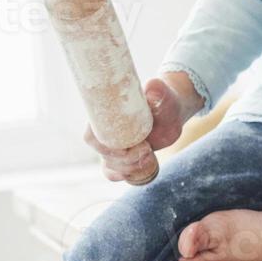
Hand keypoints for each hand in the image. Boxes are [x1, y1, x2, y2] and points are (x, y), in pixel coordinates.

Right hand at [85, 74, 200, 182]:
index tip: (129, 146)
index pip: (91, 136)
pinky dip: (129, 175)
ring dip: (130, 168)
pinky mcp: (122, 158)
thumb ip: (158, 91)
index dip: (105, 147)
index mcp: (105, 117)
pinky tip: (145, 166)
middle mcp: (104, 133)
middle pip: (103, 155)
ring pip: (110, 167)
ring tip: (150, 155)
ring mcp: (112, 147)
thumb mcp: (163, 96)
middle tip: (147, 149)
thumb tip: (153, 85)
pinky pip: (115, 173)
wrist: (171, 112)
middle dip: (125, 159)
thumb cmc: (163, 101)